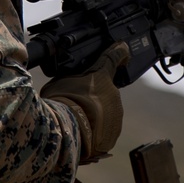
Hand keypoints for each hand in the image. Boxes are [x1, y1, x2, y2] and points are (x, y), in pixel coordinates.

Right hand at [41, 42, 128, 162]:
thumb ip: (71, 77)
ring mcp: (116, 115)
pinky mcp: (113, 134)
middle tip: (76, 103)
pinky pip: (105, 130)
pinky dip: (96, 131)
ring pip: (106, 111)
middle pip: (105, 91)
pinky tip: (81, 133)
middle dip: (94, 96)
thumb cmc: (60, 102)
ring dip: (95, 115)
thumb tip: (69, 78)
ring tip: (75, 121)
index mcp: (101, 75)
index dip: (120, 52)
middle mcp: (113, 93)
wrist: (67, 132)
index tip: (124, 48)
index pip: (115, 56)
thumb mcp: (60, 81)